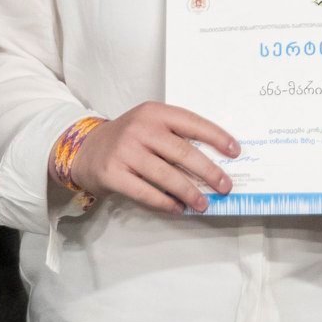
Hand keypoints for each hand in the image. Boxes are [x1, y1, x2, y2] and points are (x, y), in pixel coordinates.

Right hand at [62, 102, 237, 214]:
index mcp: (154, 112)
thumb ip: (175, 136)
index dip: (216, 137)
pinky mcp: (113, 174)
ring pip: (167, 175)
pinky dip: (165, 203)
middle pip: (183, 152)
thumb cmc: (128, 139)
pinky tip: (178, 209)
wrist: (85, 149)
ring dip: (189, 192)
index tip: (236, 151)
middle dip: (209, 171)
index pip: (192, 123)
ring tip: (203, 204)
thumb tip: (214, 161)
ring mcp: (125, 151)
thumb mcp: (149, 125)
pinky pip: (146, 192)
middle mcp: (140, 129)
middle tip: (225, 186)